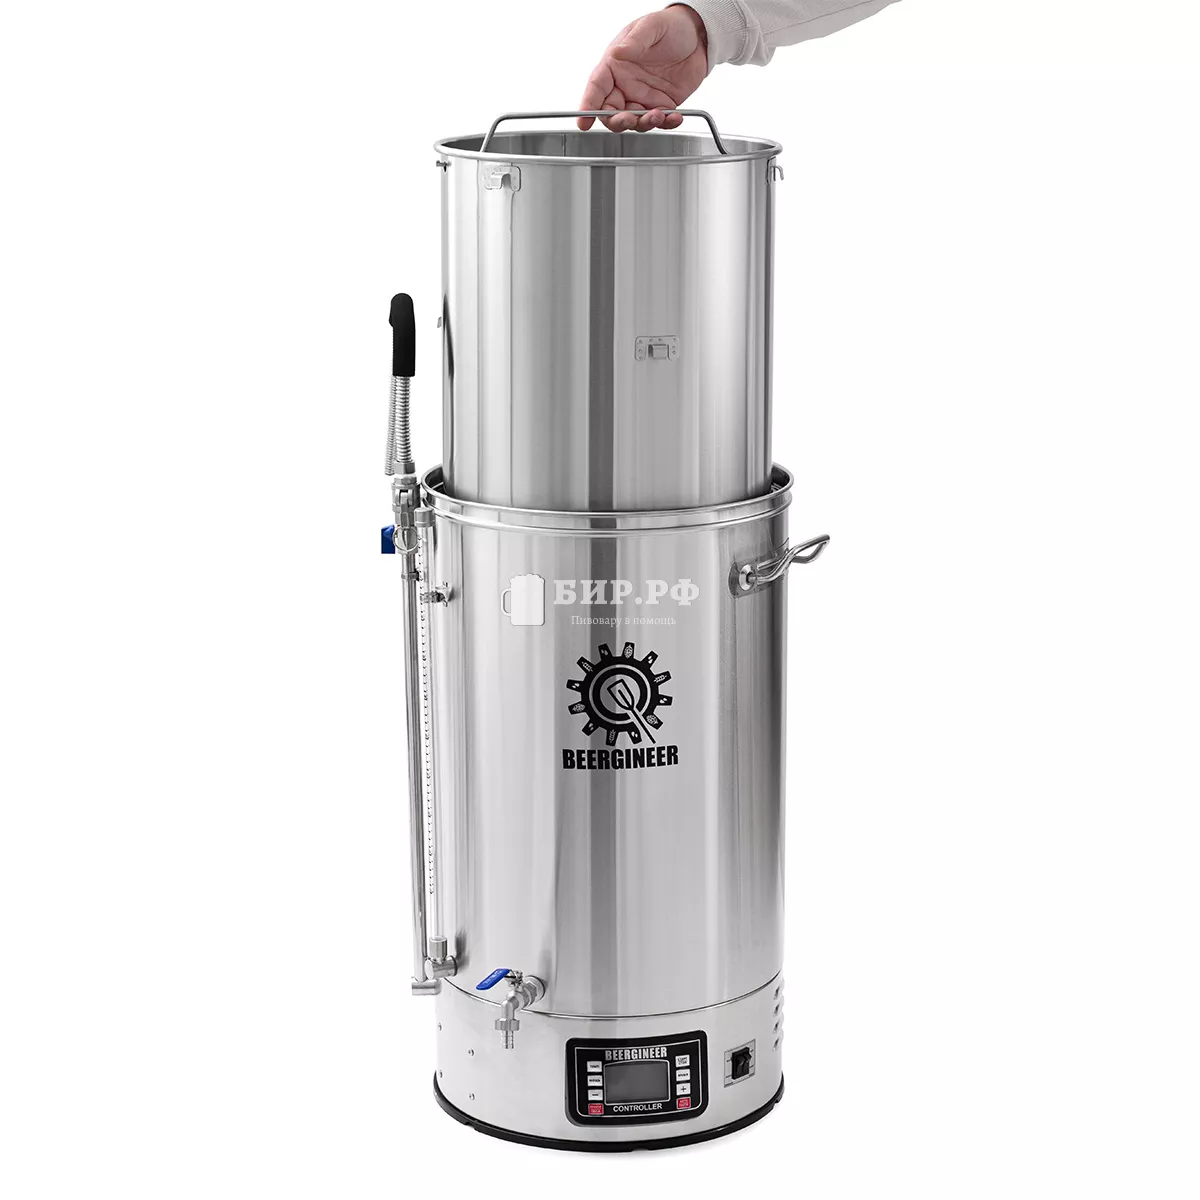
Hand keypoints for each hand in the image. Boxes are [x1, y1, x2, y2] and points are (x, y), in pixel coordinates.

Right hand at [578, 6, 708, 132]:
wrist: (699, 34)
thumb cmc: (671, 26)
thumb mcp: (651, 26)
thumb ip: (634, 42)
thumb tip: (617, 53)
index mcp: (615, 65)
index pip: (596, 88)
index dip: (588, 106)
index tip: (584, 122)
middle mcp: (626, 84)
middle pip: (611, 112)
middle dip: (617, 121)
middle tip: (629, 119)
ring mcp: (643, 97)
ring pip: (634, 121)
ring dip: (644, 123)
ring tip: (658, 114)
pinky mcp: (662, 105)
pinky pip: (660, 122)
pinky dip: (666, 124)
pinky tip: (673, 117)